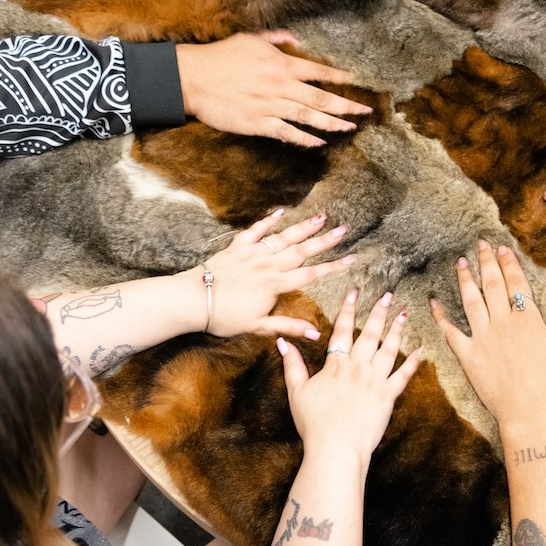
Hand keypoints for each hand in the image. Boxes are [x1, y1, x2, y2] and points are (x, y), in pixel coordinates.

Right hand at [175, 31, 372, 147]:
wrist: (193, 78)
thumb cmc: (220, 57)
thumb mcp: (249, 39)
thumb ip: (276, 39)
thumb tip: (294, 39)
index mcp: (280, 63)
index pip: (318, 71)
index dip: (339, 77)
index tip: (356, 81)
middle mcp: (280, 85)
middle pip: (321, 98)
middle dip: (347, 105)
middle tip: (366, 111)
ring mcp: (270, 106)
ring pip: (309, 117)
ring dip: (332, 123)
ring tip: (350, 128)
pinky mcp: (258, 124)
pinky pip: (288, 133)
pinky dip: (305, 138)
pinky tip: (320, 142)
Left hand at [193, 209, 353, 337]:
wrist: (194, 300)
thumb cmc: (224, 316)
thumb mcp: (258, 326)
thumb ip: (288, 327)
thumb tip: (314, 333)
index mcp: (275, 285)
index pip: (311, 275)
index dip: (333, 267)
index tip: (351, 259)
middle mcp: (268, 265)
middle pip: (302, 251)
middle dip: (324, 241)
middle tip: (344, 230)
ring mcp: (253, 253)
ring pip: (284, 238)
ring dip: (303, 228)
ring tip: (322, 217)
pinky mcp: (238, 247)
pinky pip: (256, 230)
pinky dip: (269, 220)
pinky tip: (281, 212)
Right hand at [277, 290, 421, 466]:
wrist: (336, 447)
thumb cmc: (314, 423)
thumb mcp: (296, 392)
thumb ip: (292, 365)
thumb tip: (283, 342)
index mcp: (336, 365)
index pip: (343, 330)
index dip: (348, 309)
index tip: (354, 292)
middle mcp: (358, 368)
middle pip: (370, 333)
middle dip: (379, 312)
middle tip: (388, 295)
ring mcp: (375, 381)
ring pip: (389, 349)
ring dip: (397, 330)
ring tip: (405, 313)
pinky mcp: (388, 397)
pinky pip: (404, 375)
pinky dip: (413, 362)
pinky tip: (421, 349)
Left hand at [430, 242, 545, 426]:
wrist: (530, 413)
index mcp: (528, 319)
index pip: (516, 282)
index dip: (508, 263)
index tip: (502, 249)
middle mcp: (503, 322)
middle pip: (491, 284)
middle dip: (485, 262)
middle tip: (479, 245)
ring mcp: (483, 337)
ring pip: (470, 300)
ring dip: (464, 279)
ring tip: (460, 263)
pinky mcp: (468, 355)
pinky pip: (450, 332)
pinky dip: (440, 316)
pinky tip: (433, 302)